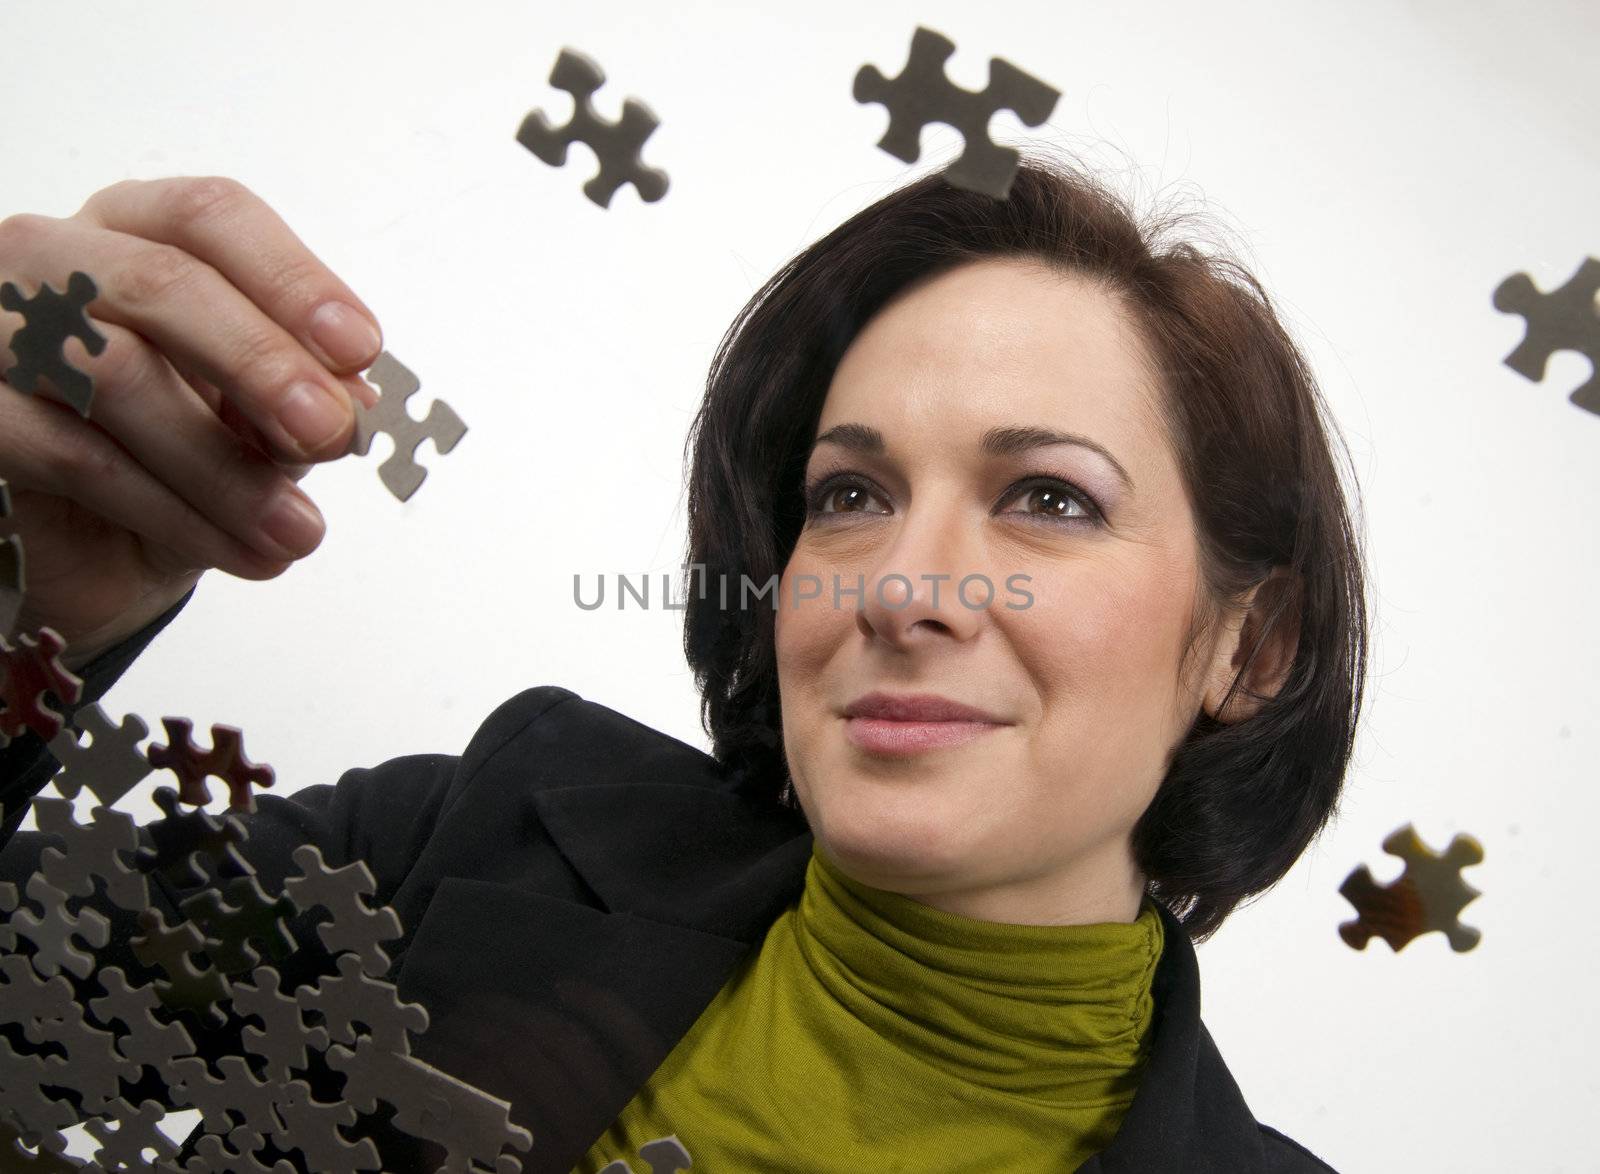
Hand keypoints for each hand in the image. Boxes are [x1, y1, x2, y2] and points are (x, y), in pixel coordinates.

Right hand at [0, 176, 381, 671]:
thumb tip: (355, 398)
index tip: (360, 348)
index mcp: (133, 233)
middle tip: (332, 433)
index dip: (293, 279)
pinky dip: (176, 512)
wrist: (85, 551)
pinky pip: (76, 456)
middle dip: (263, 361)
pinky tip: (244, 552)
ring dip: (228, 466)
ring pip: (116, 374)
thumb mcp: (252, 419)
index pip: (211, 219)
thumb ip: (298, 393)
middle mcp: (52, 260)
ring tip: (299, 530)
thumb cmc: (171, 452)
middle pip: (164, 281)